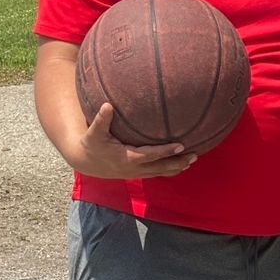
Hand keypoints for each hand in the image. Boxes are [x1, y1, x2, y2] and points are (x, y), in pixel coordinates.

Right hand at [70, 103, 195, 178]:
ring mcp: (136, 173)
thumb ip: (101, 120)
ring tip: (192, 161)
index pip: (151, 155)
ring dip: (176, 167)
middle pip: (161, 167)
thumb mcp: (94, 132)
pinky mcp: (136, 173)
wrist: (85, 162)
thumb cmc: (91, 144)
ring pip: (160, 172)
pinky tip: (180, 164)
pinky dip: (168, 170)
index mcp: (127, 158)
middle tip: (194, 156)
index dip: (166, 151)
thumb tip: (107, 105)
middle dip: (178, 162)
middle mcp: (134, 168)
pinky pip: (156, 173)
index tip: (181, 145)